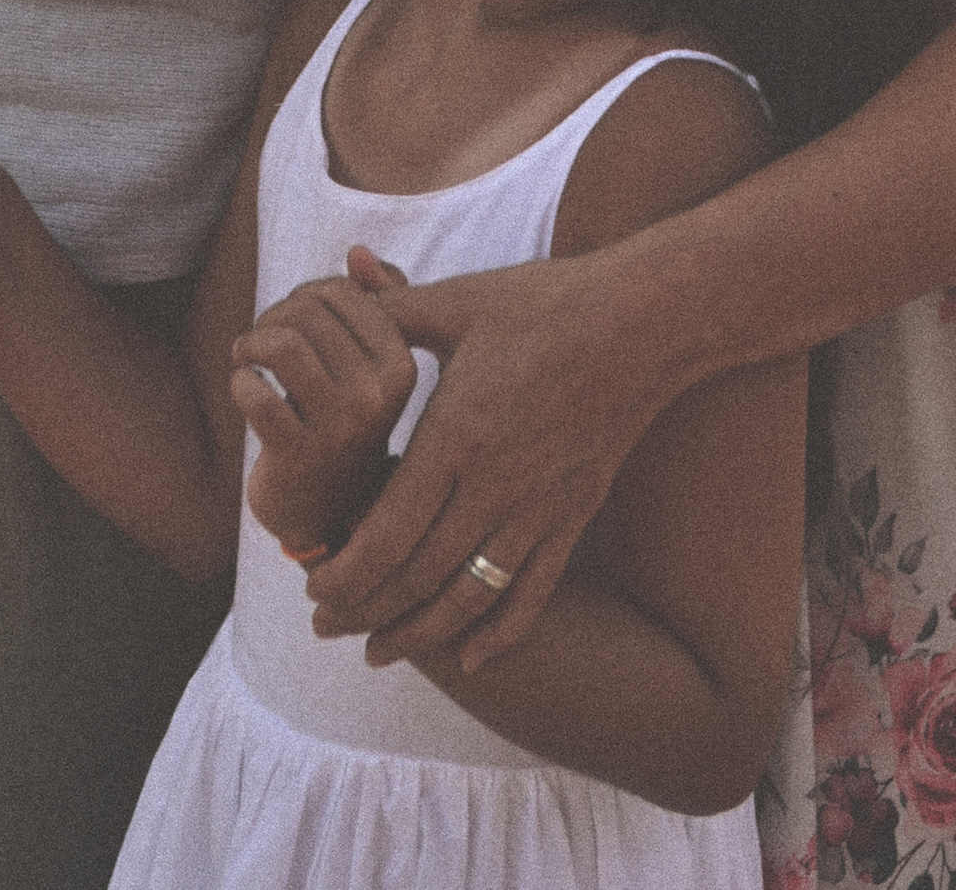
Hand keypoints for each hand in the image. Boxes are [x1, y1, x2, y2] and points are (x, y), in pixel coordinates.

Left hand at [234, 260, 417, 555]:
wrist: (327, 510)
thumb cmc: (346, 420)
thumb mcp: (372, 363)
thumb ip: (375, 300)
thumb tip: (358, 251)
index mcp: (400, 364)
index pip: (341, 292)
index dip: (305, 295)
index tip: (290, 319)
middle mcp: (377, 395)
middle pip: (306, 313)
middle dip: (272, 317)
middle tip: (259, 340)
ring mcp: (340, 428)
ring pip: (282, 346)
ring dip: (251, 343)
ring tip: (245, 356)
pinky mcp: (299, 456)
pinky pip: (254, 393)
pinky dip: (239, 381)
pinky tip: (244, 389)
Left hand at [304, 256, 663, 673]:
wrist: (643, 322)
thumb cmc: (545, 302)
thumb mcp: (460, 301)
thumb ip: (394, 310)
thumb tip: (338, 294)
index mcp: (457, 433)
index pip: (389, 532)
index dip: (347, 572)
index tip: (313, 588)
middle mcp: (495, 484)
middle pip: (420, 577)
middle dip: (365, 610)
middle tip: (324, 625)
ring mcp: (539, 506)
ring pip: (471, 596)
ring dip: (421, 633)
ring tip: (378, 651)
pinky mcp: (574, 515)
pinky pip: (533, 592)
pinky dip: (501, 634)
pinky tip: (471, 660)